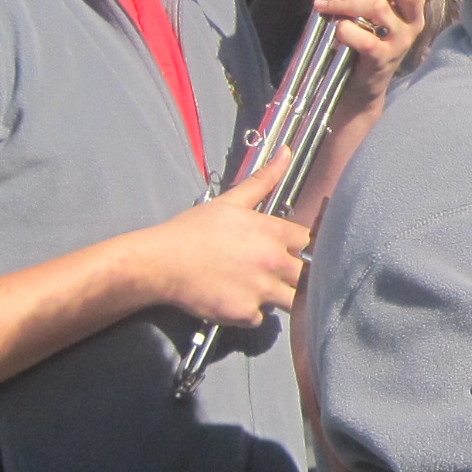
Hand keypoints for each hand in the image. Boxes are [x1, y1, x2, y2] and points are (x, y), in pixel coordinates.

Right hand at [132, 153, 309, 324]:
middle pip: (306, 275)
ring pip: (290, 301)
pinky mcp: (245, 313)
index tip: (288, 250)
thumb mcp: (232, 201)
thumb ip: (264, 180)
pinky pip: (261, 319)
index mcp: (275, 233)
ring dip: (279, 297)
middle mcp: (274, 262)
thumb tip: (287, 152)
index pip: (310, 242)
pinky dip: (251, 313)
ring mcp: (261, 290)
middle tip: (274, 273)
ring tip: (258, 289)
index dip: (300, 247)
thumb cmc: (195, 229)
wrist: (161, 262)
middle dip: (294, 275)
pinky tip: (236, 301)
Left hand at [322, 0, 426, 96]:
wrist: (365, 84)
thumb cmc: (366, 39)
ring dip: (345, 2)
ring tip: (323, 4)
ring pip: (379, 8)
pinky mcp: (384, 58)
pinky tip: (337, 28)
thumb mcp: (374, 12)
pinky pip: (366, 39)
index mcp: (412, 3)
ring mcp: (402, 40)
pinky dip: (346, 30)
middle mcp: (414, 20)